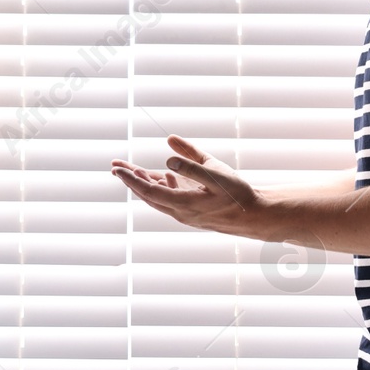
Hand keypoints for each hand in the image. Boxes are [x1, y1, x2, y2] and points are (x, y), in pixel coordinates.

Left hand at [111, 134, 261, 234]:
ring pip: (158, 197)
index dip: (131, 179)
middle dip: (131, 180)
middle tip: (114, 166)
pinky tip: (163, 175)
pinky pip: (171, 198)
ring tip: (130, 170)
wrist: (254, 216)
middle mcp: (180, 212)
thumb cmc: (237, 194)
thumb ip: (191, 163)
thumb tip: (167, 153)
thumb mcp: (216, 174)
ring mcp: (185, 212)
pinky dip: (162, 186)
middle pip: (148, 194)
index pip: (149, 191)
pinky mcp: (192, 210)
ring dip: (143, 182)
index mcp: (184, 204)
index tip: (117, 169)